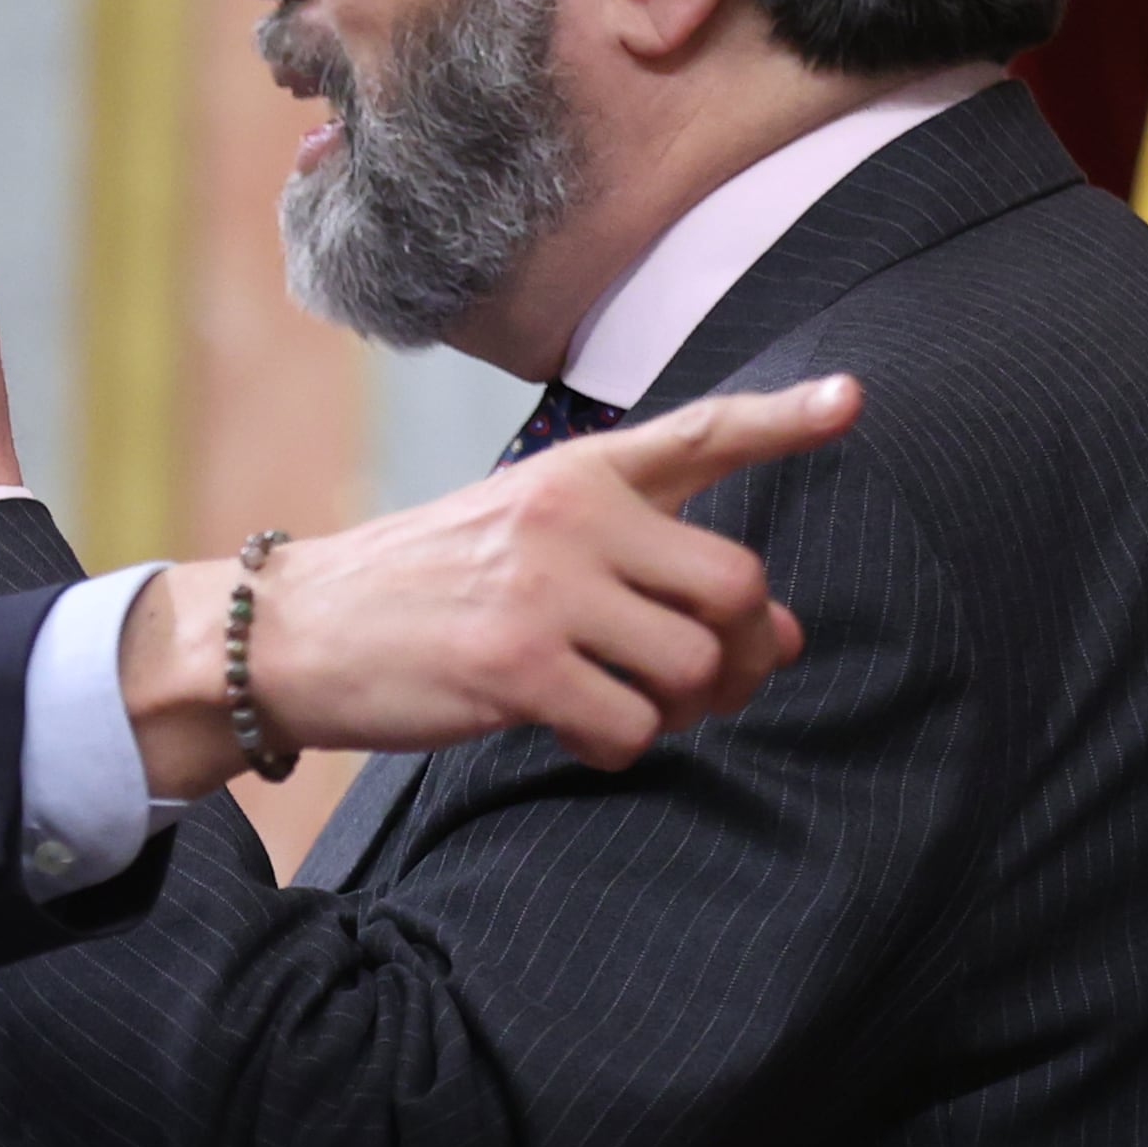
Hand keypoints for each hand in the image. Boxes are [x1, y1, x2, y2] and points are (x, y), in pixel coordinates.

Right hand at [118, 378, 863, 791]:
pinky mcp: (517, 664)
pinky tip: (576, 737)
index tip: (851, 399)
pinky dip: (620, 748)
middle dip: (743, 649)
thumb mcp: (517, 530)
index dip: (784, 416)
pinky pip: (632, 725)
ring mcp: (545, 588)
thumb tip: (775, 634)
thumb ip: (638, 562)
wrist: (296, 629)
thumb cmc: (421, 590)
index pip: (700, 433)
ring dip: (681, 708)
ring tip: (627, 710)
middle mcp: (571, 515)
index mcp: (577, 472)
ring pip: (696, 663)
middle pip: (737, 584)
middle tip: (707, 683)